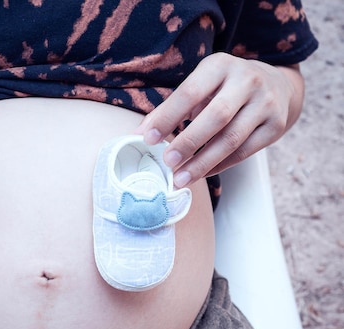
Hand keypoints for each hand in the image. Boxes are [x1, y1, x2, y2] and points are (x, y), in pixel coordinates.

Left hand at [134, 53, 302, 187]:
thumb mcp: (199, 86)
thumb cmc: (223, 88)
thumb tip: (137, 135)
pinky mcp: (276, 125)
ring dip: (202, 162)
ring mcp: (266, 103)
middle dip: (188, 142)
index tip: (147, 139)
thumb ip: (169, 109)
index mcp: (220, 65)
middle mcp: (247, 80)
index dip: (167, 117)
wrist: (276, 85)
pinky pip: (244, 152)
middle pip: (216, 116)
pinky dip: (220, 166)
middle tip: (167, 162)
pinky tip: (201, 174)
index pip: (189, 92)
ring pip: (232, 139)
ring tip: (180, 178)